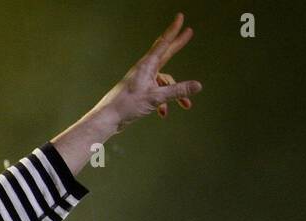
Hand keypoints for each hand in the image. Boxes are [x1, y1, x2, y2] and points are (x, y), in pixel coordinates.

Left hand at [89, 13, 202, 132]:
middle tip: (188, 32)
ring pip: (163, 81)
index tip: (180, 17)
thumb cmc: (127, 105)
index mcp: (147, 65)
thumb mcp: (156, 97)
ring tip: (185, 105)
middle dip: (177, 45)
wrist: (108, 118)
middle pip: (165, 54)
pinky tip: (163, 113)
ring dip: (174, 93)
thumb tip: (198, 86)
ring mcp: (142, 80)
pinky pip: (156, 92)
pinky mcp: (139, 91)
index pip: (164, 43)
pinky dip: (162, 102)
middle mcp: (144, 69)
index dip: (173, 30)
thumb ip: (177, 91)